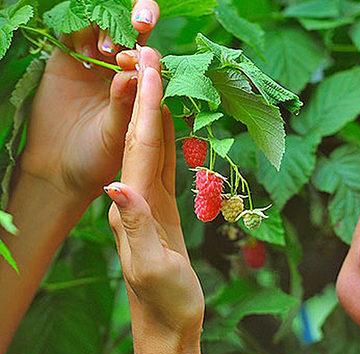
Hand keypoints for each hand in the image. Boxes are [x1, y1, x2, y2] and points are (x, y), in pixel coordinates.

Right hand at [18, 0, 160, 201]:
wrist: (60, 171)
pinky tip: (83, 49)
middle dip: (136, 28)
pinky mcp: (66, 61)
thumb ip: (124, 107)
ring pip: (104, 32)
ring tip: (104, 50)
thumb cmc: (97, 160)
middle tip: (134, 33)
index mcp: (142, 91)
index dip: (151, 56)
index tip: (145, 58)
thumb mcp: (116, 137)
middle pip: (134, 37)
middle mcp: (121, 74)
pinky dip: (80, 34)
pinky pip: (74, 35)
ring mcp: (94, 66)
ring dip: (108, 32)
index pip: (152, 63)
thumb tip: (132, 76)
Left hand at [106, 46, 204, 338]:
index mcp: (132, 206)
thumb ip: (137, 226)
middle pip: (140, 138)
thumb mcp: (152, 267)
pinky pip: (164, 165)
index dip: (144, 107)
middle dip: (144, 95)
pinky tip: (171, 123)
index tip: (150, 69)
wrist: (167, 323)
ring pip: (151, 147)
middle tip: (152, 54)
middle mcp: (134, 198)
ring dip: (154, 111)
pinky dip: (167, 139)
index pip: (138, 147)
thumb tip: (118, 186)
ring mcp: (148, 203)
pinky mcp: (163, 210)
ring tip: (160, 77)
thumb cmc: (165, 301)